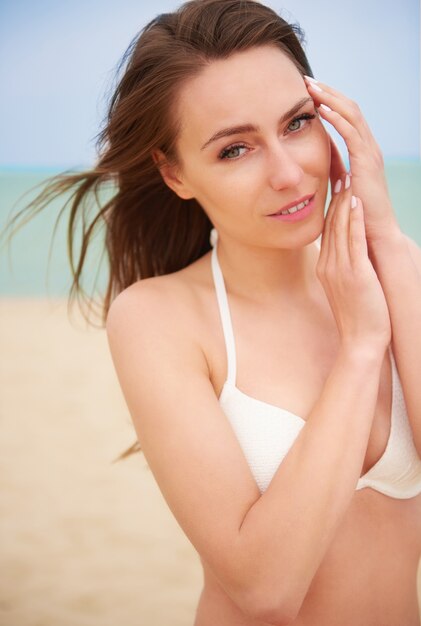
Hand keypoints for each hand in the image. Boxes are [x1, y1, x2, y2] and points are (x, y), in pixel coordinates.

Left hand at [304, 76, 401, 243]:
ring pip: (352, 115)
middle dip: (328, 93)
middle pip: (350, 108)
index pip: (347, 117)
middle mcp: (369, 147)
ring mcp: (370, 153)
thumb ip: (333, 169)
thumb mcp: (341, 185)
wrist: (374, 234)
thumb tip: (318, 158)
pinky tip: (321, 110)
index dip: (329, 102)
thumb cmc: (356, 215)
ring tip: (310, 88)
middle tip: (307, 81)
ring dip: (330, 99)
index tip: (309, 93)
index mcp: (363, 151)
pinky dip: (336, 119)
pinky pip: (351, 134)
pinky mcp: (366, 163)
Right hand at [317, 171, 390, 349]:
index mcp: (325, 267)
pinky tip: (356, 202)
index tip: (334, 185)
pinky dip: (354, 220)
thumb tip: (344, 255)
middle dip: (334, 196)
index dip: (330, 205)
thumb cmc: (356, 316)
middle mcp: (328, 265)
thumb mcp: (343, 289)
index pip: (327, 230)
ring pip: (339, 228)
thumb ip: (340, 269)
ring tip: (347, 178)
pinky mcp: (355, 274)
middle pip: (330, 224)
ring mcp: (340, 269)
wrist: (360, 341)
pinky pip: (353, 242)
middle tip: (338, 170)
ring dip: (343, 201)